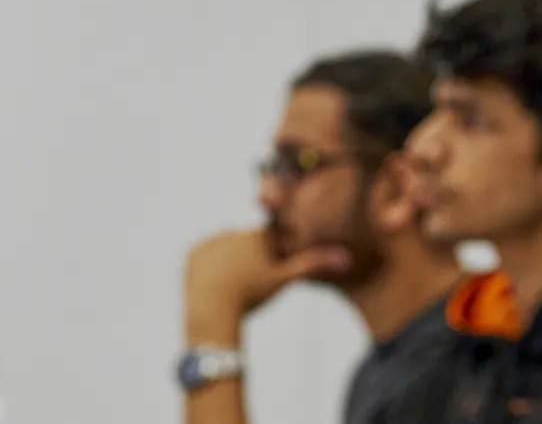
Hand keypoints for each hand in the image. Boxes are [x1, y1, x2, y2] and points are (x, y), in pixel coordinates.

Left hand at [183, 228, 345, 340]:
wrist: (213, 311)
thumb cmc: (253, 296)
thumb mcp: (285, 279)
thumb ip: (314, 264)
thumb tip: (347, 257)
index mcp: (257, 236)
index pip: (269, 242)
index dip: (270, 261)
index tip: (263, 277)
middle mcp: (234, 232)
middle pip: (247, 247)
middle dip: (249, 263)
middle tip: (246, 287)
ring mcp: (211, 242)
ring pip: (226, 253)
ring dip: (229, 265)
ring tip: (230, 287)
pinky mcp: (193, 253)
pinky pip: (206, 258)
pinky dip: (211, 270)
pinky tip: (215, 284)